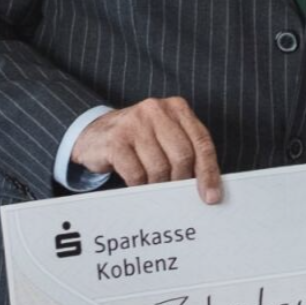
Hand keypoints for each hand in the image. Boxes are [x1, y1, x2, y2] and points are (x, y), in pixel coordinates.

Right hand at [71, 97, 223, 203]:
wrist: (94, 133)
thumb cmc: (139, 139)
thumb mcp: (166, 136)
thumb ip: (188, 151)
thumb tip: (207, 186)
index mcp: (177, 108)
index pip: (202, 143)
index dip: (209, 172)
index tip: (211, 196)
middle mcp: (157, 111)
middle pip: (183, 156)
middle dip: (181, 180)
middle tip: (174, 191)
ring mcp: (134, 124)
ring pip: (160, 167)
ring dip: (159, 184)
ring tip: (153, 185)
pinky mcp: (115, 141)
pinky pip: (137, 174)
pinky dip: (140, 185)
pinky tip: (137, 183)